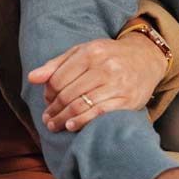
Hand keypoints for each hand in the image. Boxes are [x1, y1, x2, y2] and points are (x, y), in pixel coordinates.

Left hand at [30, 34, 167, 131]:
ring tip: (55, 125)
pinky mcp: (127, 100)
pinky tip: (72, 126)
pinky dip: (82, 122)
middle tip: (47, 119)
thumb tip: (32, 77)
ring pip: (81, 105)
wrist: (146, 59)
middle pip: (68, 94)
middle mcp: (104, 67)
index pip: (59, 78)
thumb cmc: (109, 56)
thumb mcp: (83, 52)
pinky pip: (99, 113)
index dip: (48, 93)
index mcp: (90, 53)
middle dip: (53, 110)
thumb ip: (57, 64)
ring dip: (63, 119)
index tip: (46, 100)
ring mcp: (117, 84)